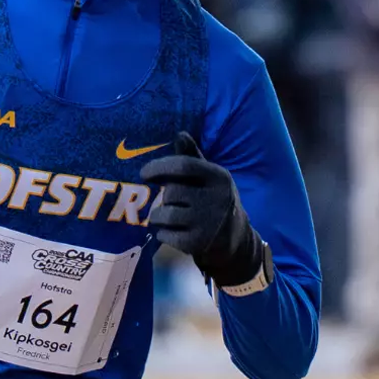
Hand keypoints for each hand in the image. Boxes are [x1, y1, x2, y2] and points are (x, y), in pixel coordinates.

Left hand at [141, 131, 267, 288]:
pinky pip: (165, 236)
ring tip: (167, 217)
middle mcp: (217, 199)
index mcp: (219, 177)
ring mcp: (208, 223)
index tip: (144, 174)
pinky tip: (171, 231)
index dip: (159, 167)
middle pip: (171, 192)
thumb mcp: (209, 177)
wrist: (234, 239)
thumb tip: (180, 134)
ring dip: (158, 216)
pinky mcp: (199, 244)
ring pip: (165, 215)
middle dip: (164, 197)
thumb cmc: (214, 200)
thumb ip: (192, 157)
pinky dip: (162, 234)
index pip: (183, 165)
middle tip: (169, 202)